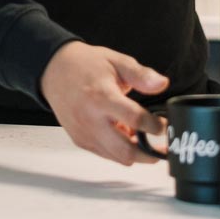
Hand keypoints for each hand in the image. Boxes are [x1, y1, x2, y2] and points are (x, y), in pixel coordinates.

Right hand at [39, 42, 167, 165]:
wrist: (54, 71)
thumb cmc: (85, 65)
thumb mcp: (116, 61)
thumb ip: (140, 74)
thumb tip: (162, 84)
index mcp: (102, 97)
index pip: (135, 119)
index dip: (155, 126)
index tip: (165, 125)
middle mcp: (91, 119)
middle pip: (126, 150)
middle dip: (149, 153)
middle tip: (161, 146)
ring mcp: (84, 133)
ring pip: (117, 157)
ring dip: (134, 152)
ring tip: (140, 136)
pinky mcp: (80, 140)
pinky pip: (105, 154)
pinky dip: (118, 150)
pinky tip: (122, 133)